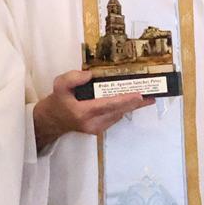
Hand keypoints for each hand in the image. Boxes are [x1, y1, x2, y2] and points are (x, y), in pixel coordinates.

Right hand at [32, 70, 149, 151]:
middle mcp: (92, 123)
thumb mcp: (59, 85)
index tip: (139, 95)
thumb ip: (73, 78)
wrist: (52, 121)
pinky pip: (115, 117)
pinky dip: (124, 108)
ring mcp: (97, 128)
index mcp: (82, 112)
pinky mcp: (100, 129)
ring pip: (118, 115)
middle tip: (151, 94)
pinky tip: (133, 101)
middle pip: (118, 111)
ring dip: (132, 105)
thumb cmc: (57, 101)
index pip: (107, 105)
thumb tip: (91, 75)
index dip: (124, 100)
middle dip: (135, 103)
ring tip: (147, 96)